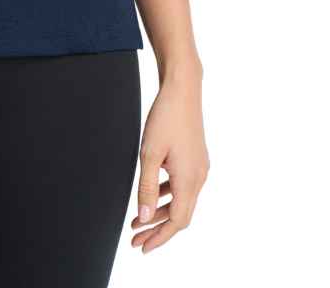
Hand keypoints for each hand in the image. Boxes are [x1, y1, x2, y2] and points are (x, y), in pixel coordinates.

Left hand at [130, 67, 209, 252]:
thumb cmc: (165, 117)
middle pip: (180, 215)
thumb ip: (146, 188)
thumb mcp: (149, 154)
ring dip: (161, 212)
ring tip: (138, 220)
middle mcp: (199, 177)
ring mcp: (199, 168)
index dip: (159, 237)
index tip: (141, 247)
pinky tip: (152, 194)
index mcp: (189, 180)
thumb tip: (144, 219)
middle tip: (136, 239)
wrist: (183, 89)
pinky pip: (183, 186)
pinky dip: (167, 195)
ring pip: (181, 200)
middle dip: (158, 229)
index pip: (177, 221)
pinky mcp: (196, 158)